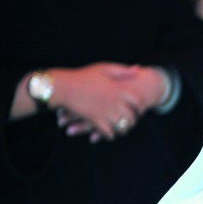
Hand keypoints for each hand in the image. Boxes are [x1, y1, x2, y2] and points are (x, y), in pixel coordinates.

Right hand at [51, 63, 167, 141]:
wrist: (63, 87)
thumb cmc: (83, 76)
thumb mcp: (104, 68)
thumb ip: (122, 70)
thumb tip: (138, 69)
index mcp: (118, 89)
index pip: (137, 100)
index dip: (139, 105)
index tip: (138, 107)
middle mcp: (114, 101)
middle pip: (132, 116)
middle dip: (133, 120)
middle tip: (131, 122)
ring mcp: (105, 112)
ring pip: (122, 126)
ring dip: (123, 130)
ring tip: (122, 130)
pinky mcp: (96, 120)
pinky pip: (109, 133)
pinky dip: (110, 135)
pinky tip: (110, 134)